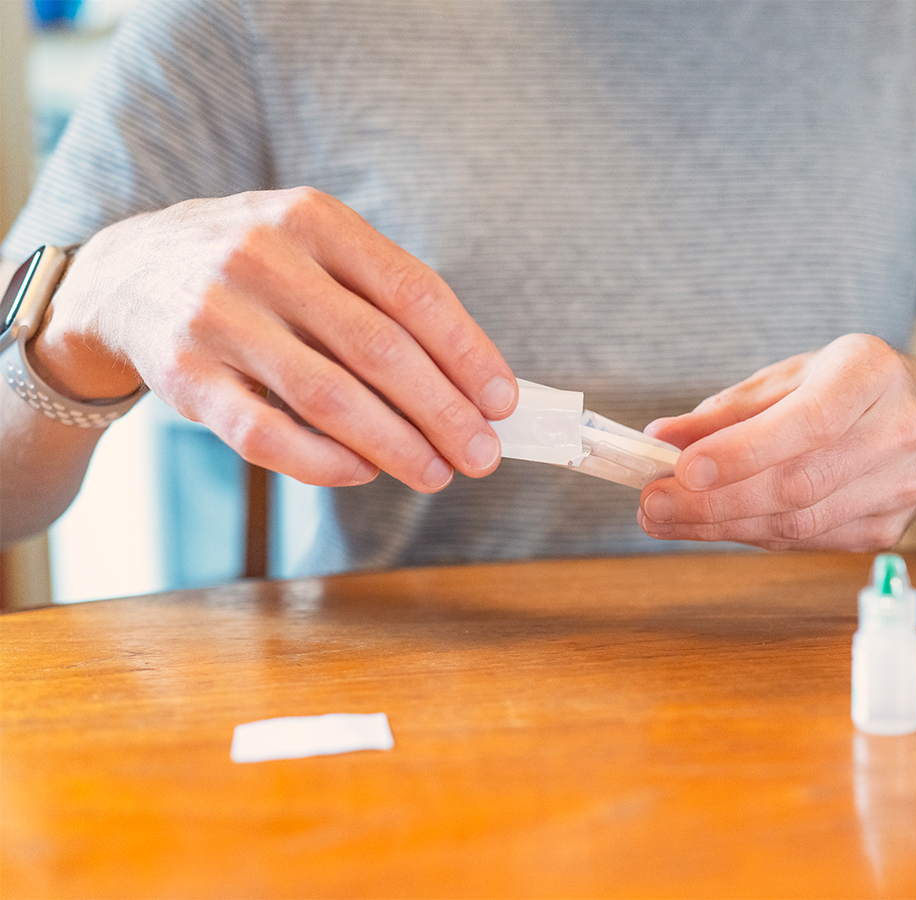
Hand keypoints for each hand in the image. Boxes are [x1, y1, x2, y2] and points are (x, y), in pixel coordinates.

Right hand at [30, 188, 516, 490]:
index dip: (467, 353)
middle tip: (483, 454)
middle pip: (379, 350)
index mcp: (313, 219)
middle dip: (444, 412)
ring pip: (328, 398)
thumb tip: (475, 384)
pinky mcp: (183, 376)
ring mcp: (217, 318)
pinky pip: (267, 434)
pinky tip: (365, 471)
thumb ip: (386, 298)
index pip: (413, 292)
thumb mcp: (316, 247)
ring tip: (437, 472)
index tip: (504, 402)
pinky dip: (325, 462)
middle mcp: (262, 259)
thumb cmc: (257, 269)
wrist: (126, 274)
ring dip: (397, 445)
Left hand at [637, 333, 915, 550]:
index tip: (681, 470)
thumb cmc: (845, 390)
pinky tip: (715, 525)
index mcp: (872, 373)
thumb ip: (728, 409)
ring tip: (667, 519)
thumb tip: (660, 438)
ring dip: (724, 526)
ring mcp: (901, 487)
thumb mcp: (791, 377)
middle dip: (714, 501)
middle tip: (652, 505)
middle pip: (798, 482)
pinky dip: (753, 535)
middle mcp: (899, 430)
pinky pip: (808, 540)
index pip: (808, 421)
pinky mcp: (890, 529)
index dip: (743, 452)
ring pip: (800, 522)